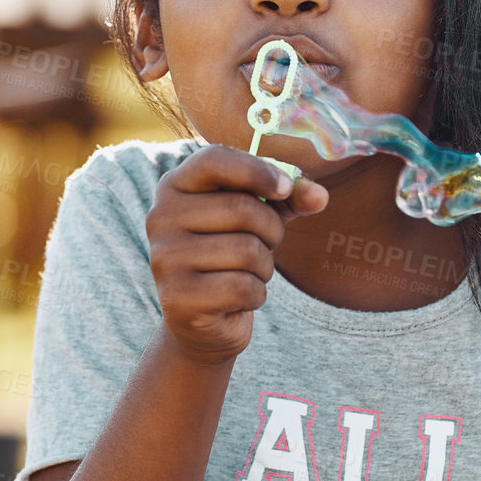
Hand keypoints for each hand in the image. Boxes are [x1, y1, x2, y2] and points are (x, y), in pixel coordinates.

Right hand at [145, 144, 327, 363]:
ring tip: (247, 273)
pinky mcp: (178, 297)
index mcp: (174, 186)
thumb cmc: (231, 255)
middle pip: (243, 208)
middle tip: (266, 245)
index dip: (257, 170)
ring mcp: (165, 258)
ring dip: (264, 266)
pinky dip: (256, 295)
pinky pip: (243, 287)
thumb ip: (289, 199)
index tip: (285, 188)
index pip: (213, 159)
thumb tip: (320, 195)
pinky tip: (238, 299)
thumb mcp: (260, 218)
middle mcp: (160, 217)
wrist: (201, 321)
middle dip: (272, 230)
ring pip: (248, 250)